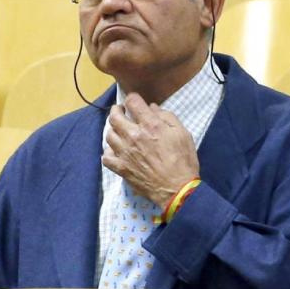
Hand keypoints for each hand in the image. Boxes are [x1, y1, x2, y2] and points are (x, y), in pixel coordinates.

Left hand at [102, 93, 199, 207]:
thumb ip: (167, 117)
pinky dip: (109, 152)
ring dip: (113, 130)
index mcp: (150, 125)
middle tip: (122, 112)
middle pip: (114, 117)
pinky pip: (106, 156)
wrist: (177, 189)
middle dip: (117, 111)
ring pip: (108, 135)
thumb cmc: (183, 161)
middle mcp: (133, 136)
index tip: (134, 102)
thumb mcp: (183, 133)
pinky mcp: (121, 168)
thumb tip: (153, 108)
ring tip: (120, 131)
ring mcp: (125, 153)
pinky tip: (116, 151)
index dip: (132, 98)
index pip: (132, 102)